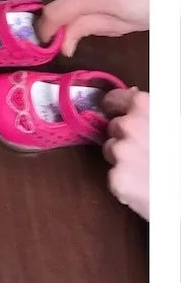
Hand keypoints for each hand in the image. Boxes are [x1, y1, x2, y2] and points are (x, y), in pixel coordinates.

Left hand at [102, 88, 148, 220]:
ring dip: (122, 158)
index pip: (114, 99)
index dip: (115, 107)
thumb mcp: (172, 120)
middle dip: (124, 136)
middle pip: (113, 127)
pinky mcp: (117, 179)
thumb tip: (132, 98)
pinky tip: (144, 185)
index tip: (114, 111)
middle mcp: (128, 126)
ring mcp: (120, 152)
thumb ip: (149, 110)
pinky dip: (125, 181)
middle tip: (145, 150)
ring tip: (147, 168)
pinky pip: (114, 176)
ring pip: (110, 150)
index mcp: (144, 106)